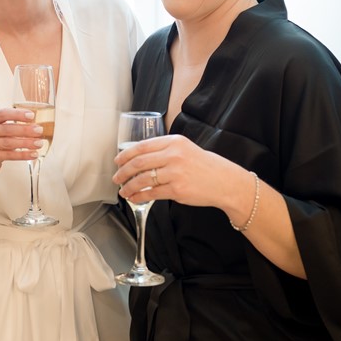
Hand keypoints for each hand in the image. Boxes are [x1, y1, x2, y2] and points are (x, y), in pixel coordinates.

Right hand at [0, 107, 42, 179]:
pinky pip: (8, 155)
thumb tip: (35, 125)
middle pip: (7, 128)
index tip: (32, 116)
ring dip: (26, 143)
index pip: (3, 113)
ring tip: (39, 143)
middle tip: (39, 130)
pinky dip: (22, 155)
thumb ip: (12, 126)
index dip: (18, 114)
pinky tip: (32, 154)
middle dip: (25, 129)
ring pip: (9, 142)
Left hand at [112, 134, 248, 209]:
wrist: (225, 182)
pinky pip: (151, 193)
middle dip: (123, 171)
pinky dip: (139, 196)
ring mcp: (175, 172)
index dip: (126, 155)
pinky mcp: (177, 189)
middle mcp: (173, 155)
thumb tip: (138, 157)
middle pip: (139, 162)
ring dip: (129, 186)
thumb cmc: (204, 166)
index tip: (118, 161)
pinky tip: (134, 198)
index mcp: (174, 142)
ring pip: (143, 179)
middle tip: (116, 177)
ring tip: (123, 190)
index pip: (142, 146)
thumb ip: (164, 149)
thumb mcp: (185, 148)